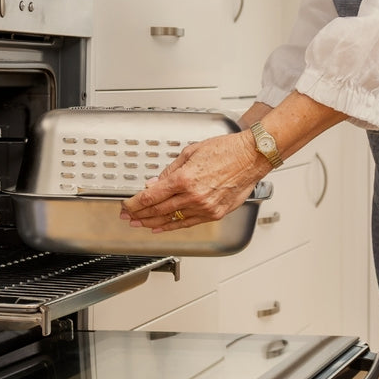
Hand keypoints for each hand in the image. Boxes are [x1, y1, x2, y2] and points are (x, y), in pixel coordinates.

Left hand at [119, 131, 267, 231]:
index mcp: (184, 178)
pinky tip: (162, 227)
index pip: (151, 196)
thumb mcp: (191, 152)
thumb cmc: (226, 150)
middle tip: (128, 216)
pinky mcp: (215, 213)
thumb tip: (154, 183)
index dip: (135, 203)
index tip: (126, 206)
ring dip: (152, 222)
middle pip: (158, 210)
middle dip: (139, 214)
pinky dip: (172, 226)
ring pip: (171, 220)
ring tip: (140, 224)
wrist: (251, 156)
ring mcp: (205, 207)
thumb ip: (170, 170)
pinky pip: (188, 223)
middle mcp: (193, 196)